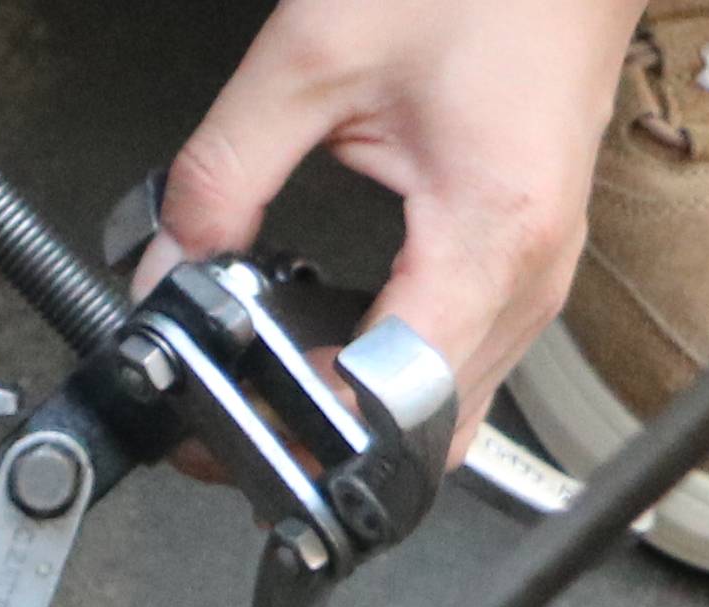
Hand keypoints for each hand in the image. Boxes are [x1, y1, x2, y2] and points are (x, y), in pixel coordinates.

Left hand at [159, 0, 635, 435]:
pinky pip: (462, 361)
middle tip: (230, 427)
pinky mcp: (531, 260)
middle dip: (321, 448)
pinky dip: (394, 378)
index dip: (303, 435)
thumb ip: (223, 172)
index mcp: (488, 232)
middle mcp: (530, 274)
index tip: (229, 427)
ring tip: (269, 394)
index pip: (393, 401)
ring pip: (449, 411)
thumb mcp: (315, 56)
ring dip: (360, 421)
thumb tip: (168, 266)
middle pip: (424, 433)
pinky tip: (331, 352)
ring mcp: (540, 275)